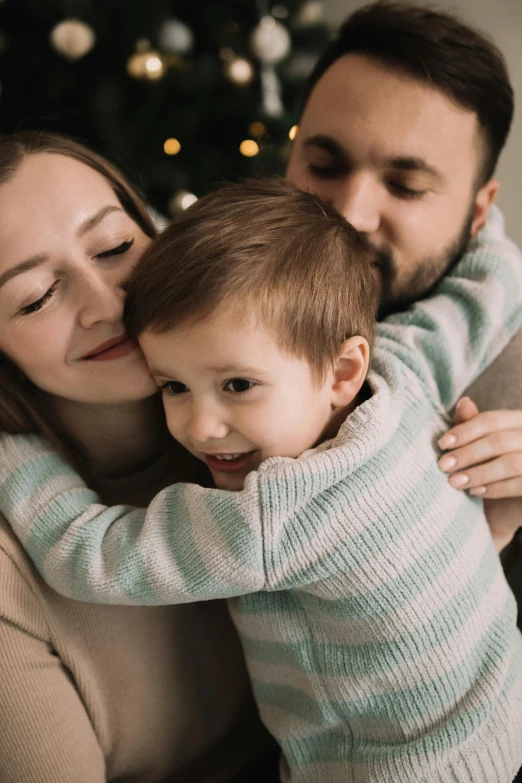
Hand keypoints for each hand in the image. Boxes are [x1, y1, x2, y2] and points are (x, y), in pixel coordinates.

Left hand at [438, 397, 521, 550]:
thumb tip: (463, 402)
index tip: (442, 444)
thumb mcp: (479, 442)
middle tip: (442, 465)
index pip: (491, 420)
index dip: (465, 431)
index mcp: (518, 421)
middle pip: (498, 441)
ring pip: (509, 463)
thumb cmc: (491, 463)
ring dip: (478, 473)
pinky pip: (519, 484)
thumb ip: (471, 424)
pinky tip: (475, 491)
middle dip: (467, 454)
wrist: (507, 503)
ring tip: (454, 482)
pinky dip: (495, 488)